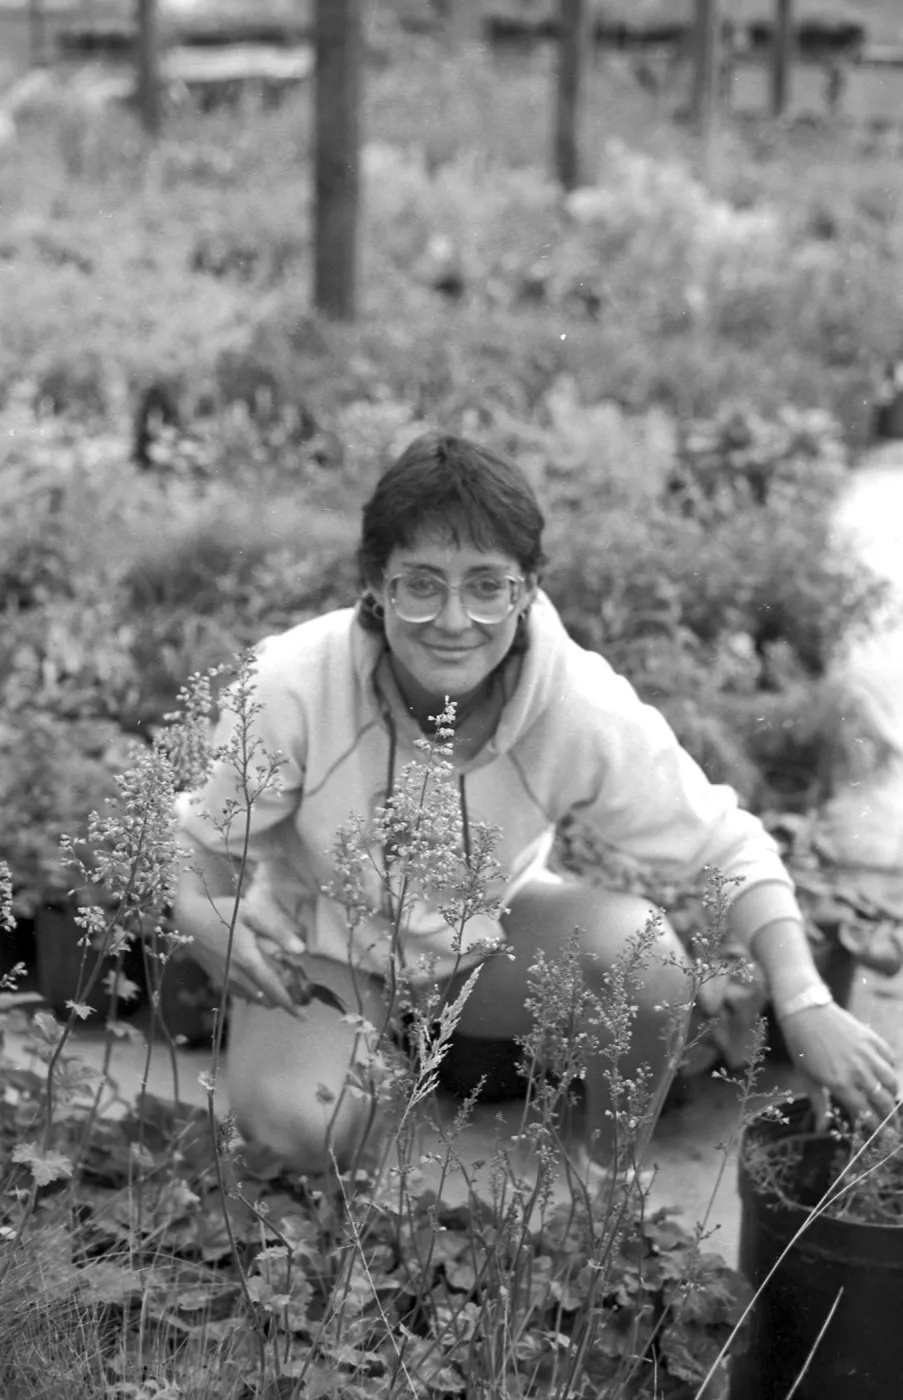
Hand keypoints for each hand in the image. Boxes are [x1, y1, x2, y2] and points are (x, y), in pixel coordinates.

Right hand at [187, 895, 307, 1017]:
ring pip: (253, 998)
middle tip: (298, 997)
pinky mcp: (217, 979)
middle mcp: (236, 975)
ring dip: (269, 997)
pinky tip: (260, 984)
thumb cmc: (222, 912)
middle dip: (283, 1001)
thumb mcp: (252, 913)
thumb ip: (277, 932)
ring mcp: (225, 979)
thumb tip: (301, 950)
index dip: (289, 1004)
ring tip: (282, 989)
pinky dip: (254, 993)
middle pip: (265, 997)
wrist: (187, 918)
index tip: (303, 1017)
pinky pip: (240, 993)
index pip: (274, 989)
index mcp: (248, 960)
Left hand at [776, 1000, 898, 1128]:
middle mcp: (857, 1070)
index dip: (875, 1127)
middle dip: (890, 1117)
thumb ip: (819, 1104)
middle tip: (892, 1127)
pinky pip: (889, 1058)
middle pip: (882, 1100)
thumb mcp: (806, 1078)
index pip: (864, 1112)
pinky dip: (890, 1069)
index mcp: (839, 1082)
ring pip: (891, 1081)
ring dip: (893, 1094)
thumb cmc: (802, 1047)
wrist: (805, 1013)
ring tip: (889, 1100)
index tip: (881, 1136)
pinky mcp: (872, 1039)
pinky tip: (886, 1075)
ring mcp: (867, 1053)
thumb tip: (822, 1128)